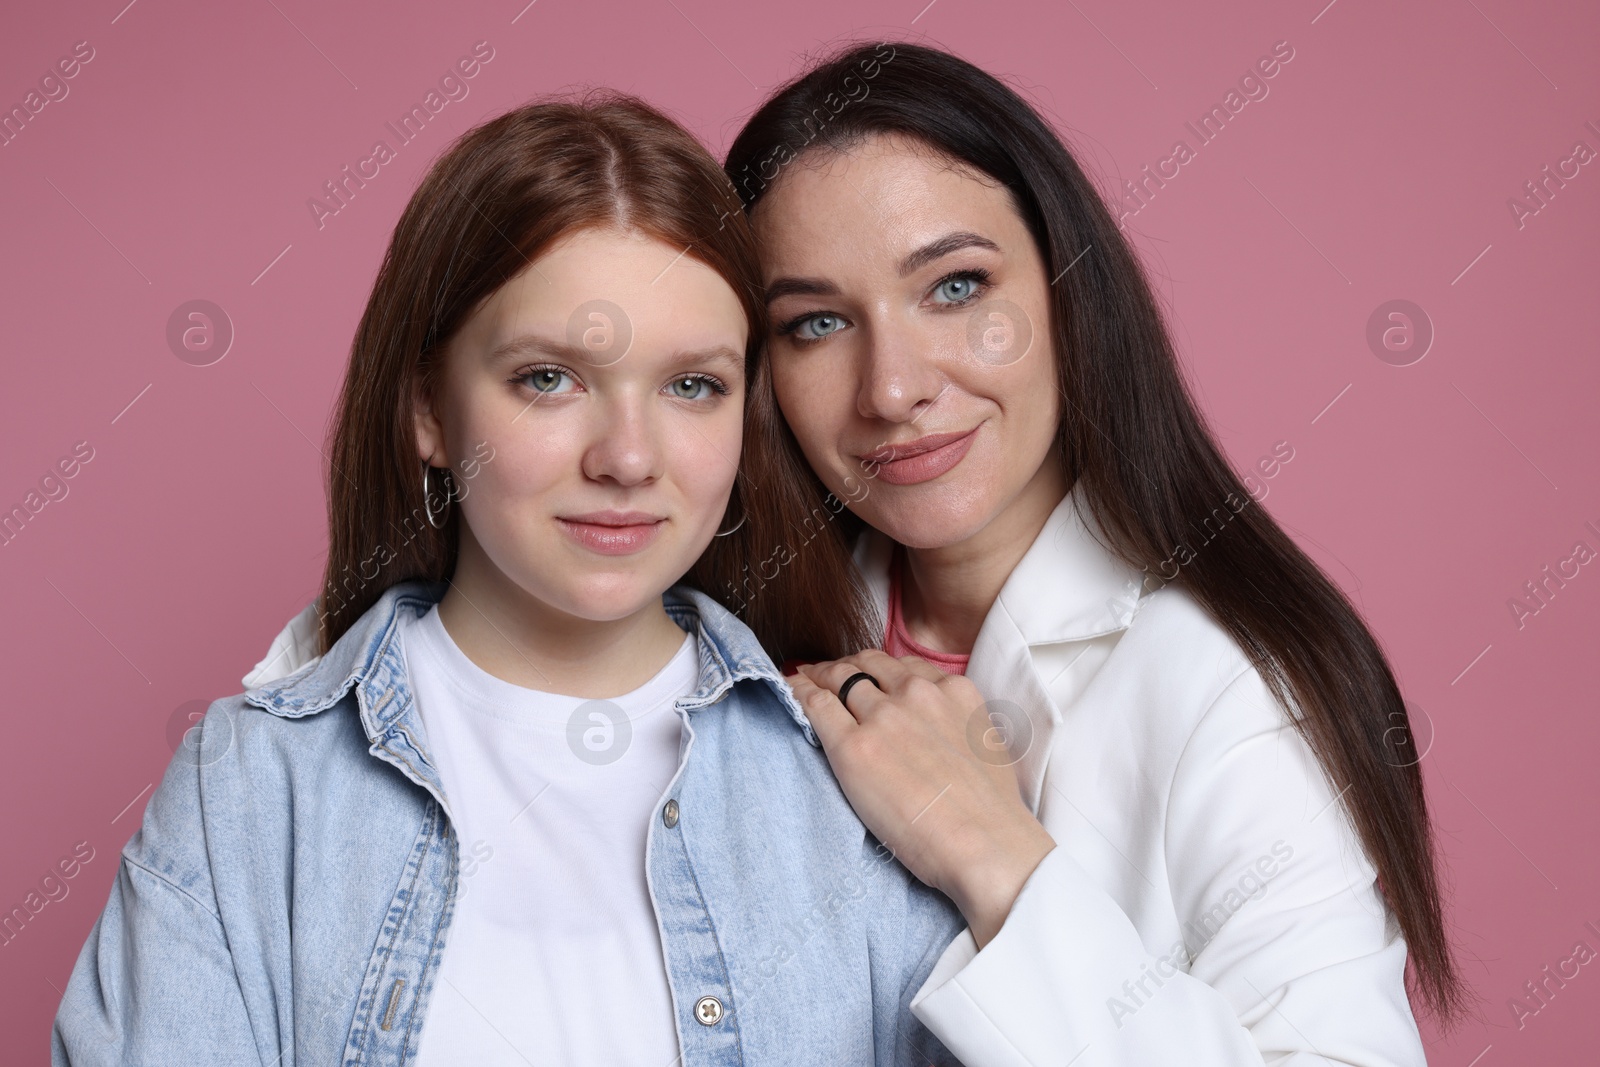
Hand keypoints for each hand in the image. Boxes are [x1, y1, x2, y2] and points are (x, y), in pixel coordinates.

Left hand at [788, 649, 1055, 947]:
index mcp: (954, 690)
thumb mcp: (986, 744)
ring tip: (803, 680)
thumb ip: (958, 723)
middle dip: (844, 667)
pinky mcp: (853, 747)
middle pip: (867, 666)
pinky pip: (817, 705)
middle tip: (824, 673)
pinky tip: (791, 691)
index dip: (877, 668)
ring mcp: (883, 717)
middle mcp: (917, 693)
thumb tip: (936, 731)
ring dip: (819, 676)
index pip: (903, 666)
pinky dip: (800, 693)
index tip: (863, 674)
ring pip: (839, 679)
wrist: (987, 845)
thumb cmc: (992, 812)